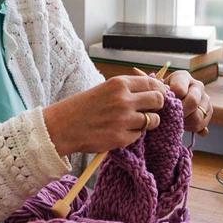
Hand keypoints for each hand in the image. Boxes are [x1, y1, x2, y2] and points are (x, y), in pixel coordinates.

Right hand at [44, 75, 166, 155]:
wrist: (62, 127)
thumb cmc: (83, 107)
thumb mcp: (105, 89)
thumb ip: (129, 89)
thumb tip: (155, 88)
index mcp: (119, 84)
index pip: (153, 84)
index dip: (160, 90)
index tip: (159, 95)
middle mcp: (124, 100)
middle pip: (159, 101)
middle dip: (157, 106)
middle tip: (149, 109)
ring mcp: (123, 120)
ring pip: (153, 120)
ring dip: (148, 122)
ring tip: (133, 122)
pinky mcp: (121, 138)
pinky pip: (139, 135)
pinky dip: (134, 134)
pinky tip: (120, 131)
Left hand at [164, 71, 211, 135]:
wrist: (171, 100)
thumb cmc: (162, 96)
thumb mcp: (158, 91)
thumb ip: (160, 94)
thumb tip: (163, 103)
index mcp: (183, 77)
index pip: (179, 89)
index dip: (172, 100)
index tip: (164, 106)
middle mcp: (197, 85)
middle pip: (193, 101)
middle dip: (180, 112)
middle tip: (171, 117)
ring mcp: (205, 98)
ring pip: (198, 116)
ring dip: (186, 122)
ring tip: (177, 121)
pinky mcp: (209, 111)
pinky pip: (203, 124)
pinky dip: (193, 128)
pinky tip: (186, 125)